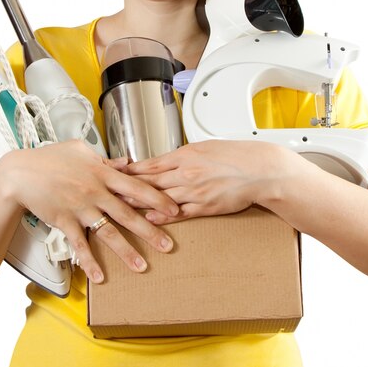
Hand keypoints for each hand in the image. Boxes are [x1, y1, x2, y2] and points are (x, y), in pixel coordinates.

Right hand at [0, 140, 178, 283]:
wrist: (20, 173)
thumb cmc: (49, 159)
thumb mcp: (81, 150)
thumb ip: (106, 159)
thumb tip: (126, 163)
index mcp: (102, 173)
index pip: (137, 187)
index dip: (157, 199)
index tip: (174, 209)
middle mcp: (95, 192)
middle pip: (128, 214)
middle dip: (150, 231)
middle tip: (168, 244)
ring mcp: (80, 209)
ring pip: (108, 233)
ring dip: (126, 251)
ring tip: (142, 266)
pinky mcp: (65, 222)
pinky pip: (80, 245)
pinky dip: (89, 262)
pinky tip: (99, 277)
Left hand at [123, 140, 297, 222]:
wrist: (259, 170)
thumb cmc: (235, 156)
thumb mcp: (205, 147)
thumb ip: (184, 154)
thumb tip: (166, 160)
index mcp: (186, 154)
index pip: (151, 163)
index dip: (131, 169)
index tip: (116, 171)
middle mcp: (187, 172)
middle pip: (150, 181)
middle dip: (127, 186)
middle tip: (108, 190)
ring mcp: (194, 191)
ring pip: (160, 197)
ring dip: (139, 203)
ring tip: (120, 206)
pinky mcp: (204, 207)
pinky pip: (179, 213)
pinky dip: (162, 216)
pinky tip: (149, 219)